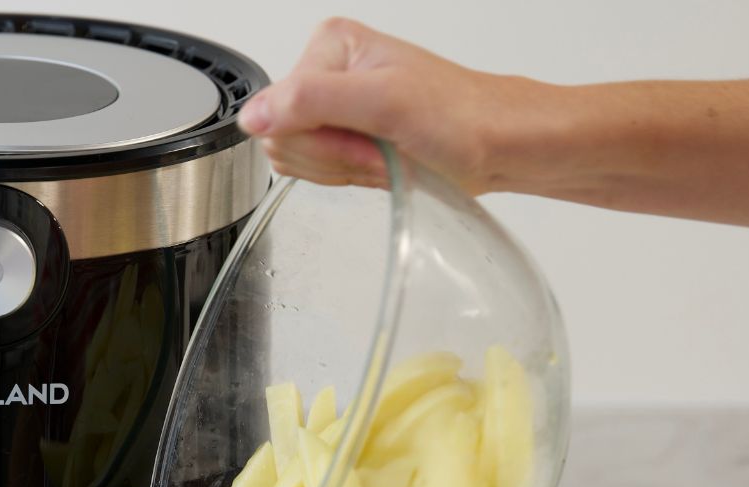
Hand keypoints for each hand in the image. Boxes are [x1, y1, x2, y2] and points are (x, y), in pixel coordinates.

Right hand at [239, 18, 534, 192]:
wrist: (496, 144)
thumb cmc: (458, 118)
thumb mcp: (383, 102)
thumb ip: (311, 101)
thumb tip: (253, 115)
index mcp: (328, 47)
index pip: (277, 111)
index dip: (322, 140)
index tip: (367, 139)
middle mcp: (325, 72)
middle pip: (283, 137)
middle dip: (334, 156)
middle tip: (380, 149)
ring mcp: (333, 107)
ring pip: (297, 158)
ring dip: (342, 169)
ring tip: (384, 155)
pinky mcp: (342, 136)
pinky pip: (314, 171)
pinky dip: (346, 177)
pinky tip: (377, 165)